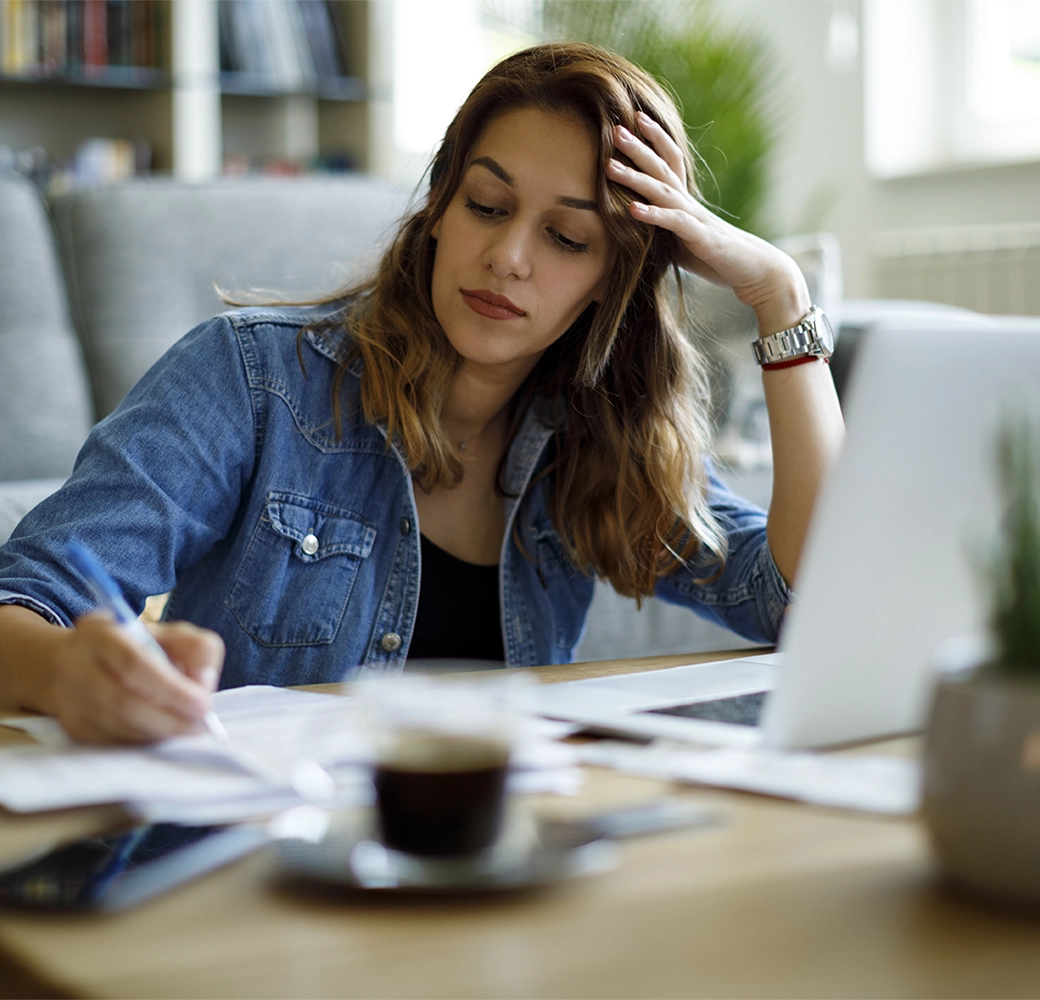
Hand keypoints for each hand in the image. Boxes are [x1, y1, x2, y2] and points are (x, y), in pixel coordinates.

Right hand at [49, 613, 224, 743]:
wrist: (77, 664)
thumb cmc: (137, 647)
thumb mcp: (171, 634)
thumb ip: (197, 649)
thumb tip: (204, 682)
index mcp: (100, 633)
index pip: (134, 663)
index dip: (171, 689)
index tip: (204, 704)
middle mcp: (76, 665)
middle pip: (124, 702)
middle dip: (169, 718)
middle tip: (200, 724)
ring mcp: (70, 700)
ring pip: (120, 726)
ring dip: (160, 731)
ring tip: (187, 727)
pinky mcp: (74, 727)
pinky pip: (115, 741)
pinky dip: (145, 739)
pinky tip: (162, 731)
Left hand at [607, 111, 809, 334]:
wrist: (755, 271)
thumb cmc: (718, 258)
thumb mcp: (683, 243)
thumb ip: (664, 232)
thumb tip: (639, 232)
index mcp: (686, 202)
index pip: (669, 162)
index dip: (653, 141)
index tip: (631, 122)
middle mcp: (690, 203)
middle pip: (662, 168)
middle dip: (638, 148)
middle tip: (615, 129)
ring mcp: (696, 218)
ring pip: (663, 190)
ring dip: (635, 177)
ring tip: (609, 165)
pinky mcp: (701, 238)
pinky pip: (674, 223)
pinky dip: (653, 215)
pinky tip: (632, 209)